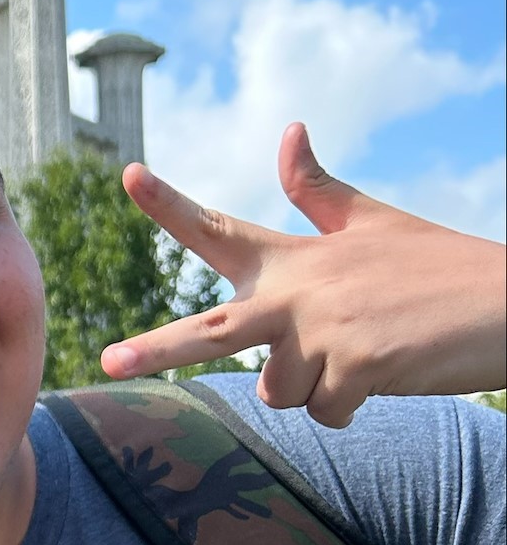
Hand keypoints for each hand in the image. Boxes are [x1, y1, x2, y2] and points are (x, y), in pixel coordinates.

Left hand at [101, 123, 506, 427]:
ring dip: (315, 389)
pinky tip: (386, 376)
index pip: (221, 230)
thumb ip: (317, 193)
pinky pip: (325, 411)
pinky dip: (350, 408)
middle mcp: (300, 292)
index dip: (170, 205)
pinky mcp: (355, 367)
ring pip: (278, 392)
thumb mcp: (373, 224)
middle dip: (155, 351)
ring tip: (365, 356)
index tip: (128, 175)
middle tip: (107, 363)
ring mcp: (326, 330)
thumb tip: (288, 132)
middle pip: (209, 331)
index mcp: (297, 258)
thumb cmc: (437, 269)